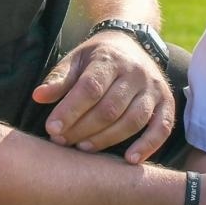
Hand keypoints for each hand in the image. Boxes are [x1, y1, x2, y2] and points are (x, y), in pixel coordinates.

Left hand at [31, 32, 175, 162]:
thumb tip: (39, 96)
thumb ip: (59, 79)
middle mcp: (136, 72)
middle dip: (83, 128)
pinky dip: (148, 146)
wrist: (132, 43)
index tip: (52, 128)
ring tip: (83, 148)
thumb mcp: (75, 60)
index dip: (70, 111)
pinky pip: (162, 128)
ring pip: (133, 120)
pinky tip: (129, 160)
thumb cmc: (97, 58)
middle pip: (110, 108)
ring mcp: (154, 88)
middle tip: (62, 141)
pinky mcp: (166, 103)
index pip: (90, 88)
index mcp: (110, 59)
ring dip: (107, 139)